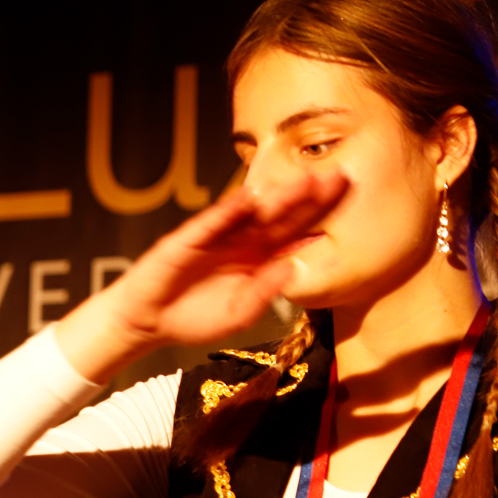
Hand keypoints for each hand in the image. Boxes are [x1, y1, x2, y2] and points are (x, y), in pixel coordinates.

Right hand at [54, 170, 348, 381]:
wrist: (147, 322)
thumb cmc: (193, 319)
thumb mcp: (238, 315)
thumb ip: (265, 292)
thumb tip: (294, 266)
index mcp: (260, 260)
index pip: (297, 233)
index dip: (322, 216)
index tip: (351, 199)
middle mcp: (243, 243)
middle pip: (283, 216)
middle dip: (310, 197)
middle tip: (341, 175)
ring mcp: (217, 237)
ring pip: (253, 213)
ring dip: (278, 197)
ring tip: (306, 181)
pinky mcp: (188, 239)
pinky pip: (212, 222)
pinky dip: (228, 210)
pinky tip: (249, 197)